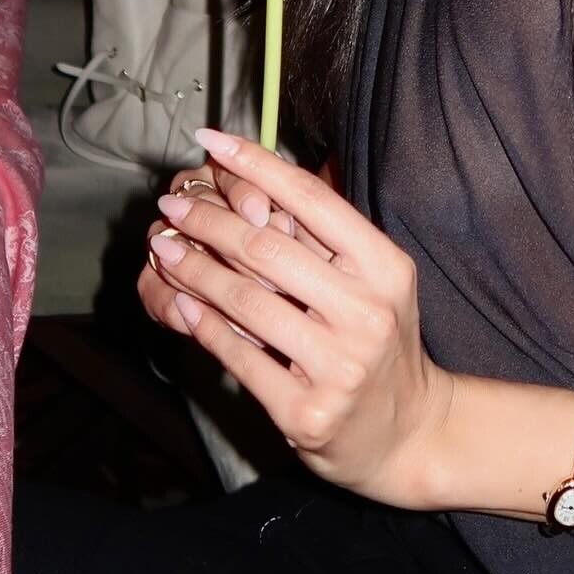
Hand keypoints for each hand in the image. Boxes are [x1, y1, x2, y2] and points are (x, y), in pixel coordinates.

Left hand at [139, 127, 453, 508]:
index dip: (256, 164)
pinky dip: (205, 327)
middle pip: (268, 248)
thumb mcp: (375, 279)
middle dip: (209, 220)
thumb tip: (261, 173)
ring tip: (166, 249)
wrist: (407, 432)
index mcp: (385, 267)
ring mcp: (338, 366)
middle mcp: (366, 312)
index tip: (211, 140)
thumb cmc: (380, 339)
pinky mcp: (307, 412)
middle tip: (171, 205)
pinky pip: (240, 357)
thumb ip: (328, 235)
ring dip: (195, 271)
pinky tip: (183, 304)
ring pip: (246, 302)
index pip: (310, 199)